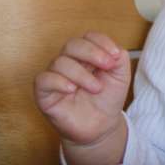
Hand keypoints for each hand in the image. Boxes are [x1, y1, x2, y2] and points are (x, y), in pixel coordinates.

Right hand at [34, 31, 130, 146]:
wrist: (101, 126)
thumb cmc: (107, 99)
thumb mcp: (121, 76)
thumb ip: (120, 59)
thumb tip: (114, 49)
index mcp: (86, 55)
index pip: (88, 37)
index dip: (101, 42)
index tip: (115, 55)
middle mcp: (69, 62)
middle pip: (72, 44)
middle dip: (92, 53)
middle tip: (107, 66)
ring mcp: (55, 76)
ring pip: (60, 62)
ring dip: (81, 74)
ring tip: (95, 88)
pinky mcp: (44, 93)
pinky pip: (43, 79)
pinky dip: (58, 81)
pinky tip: (72, 89)